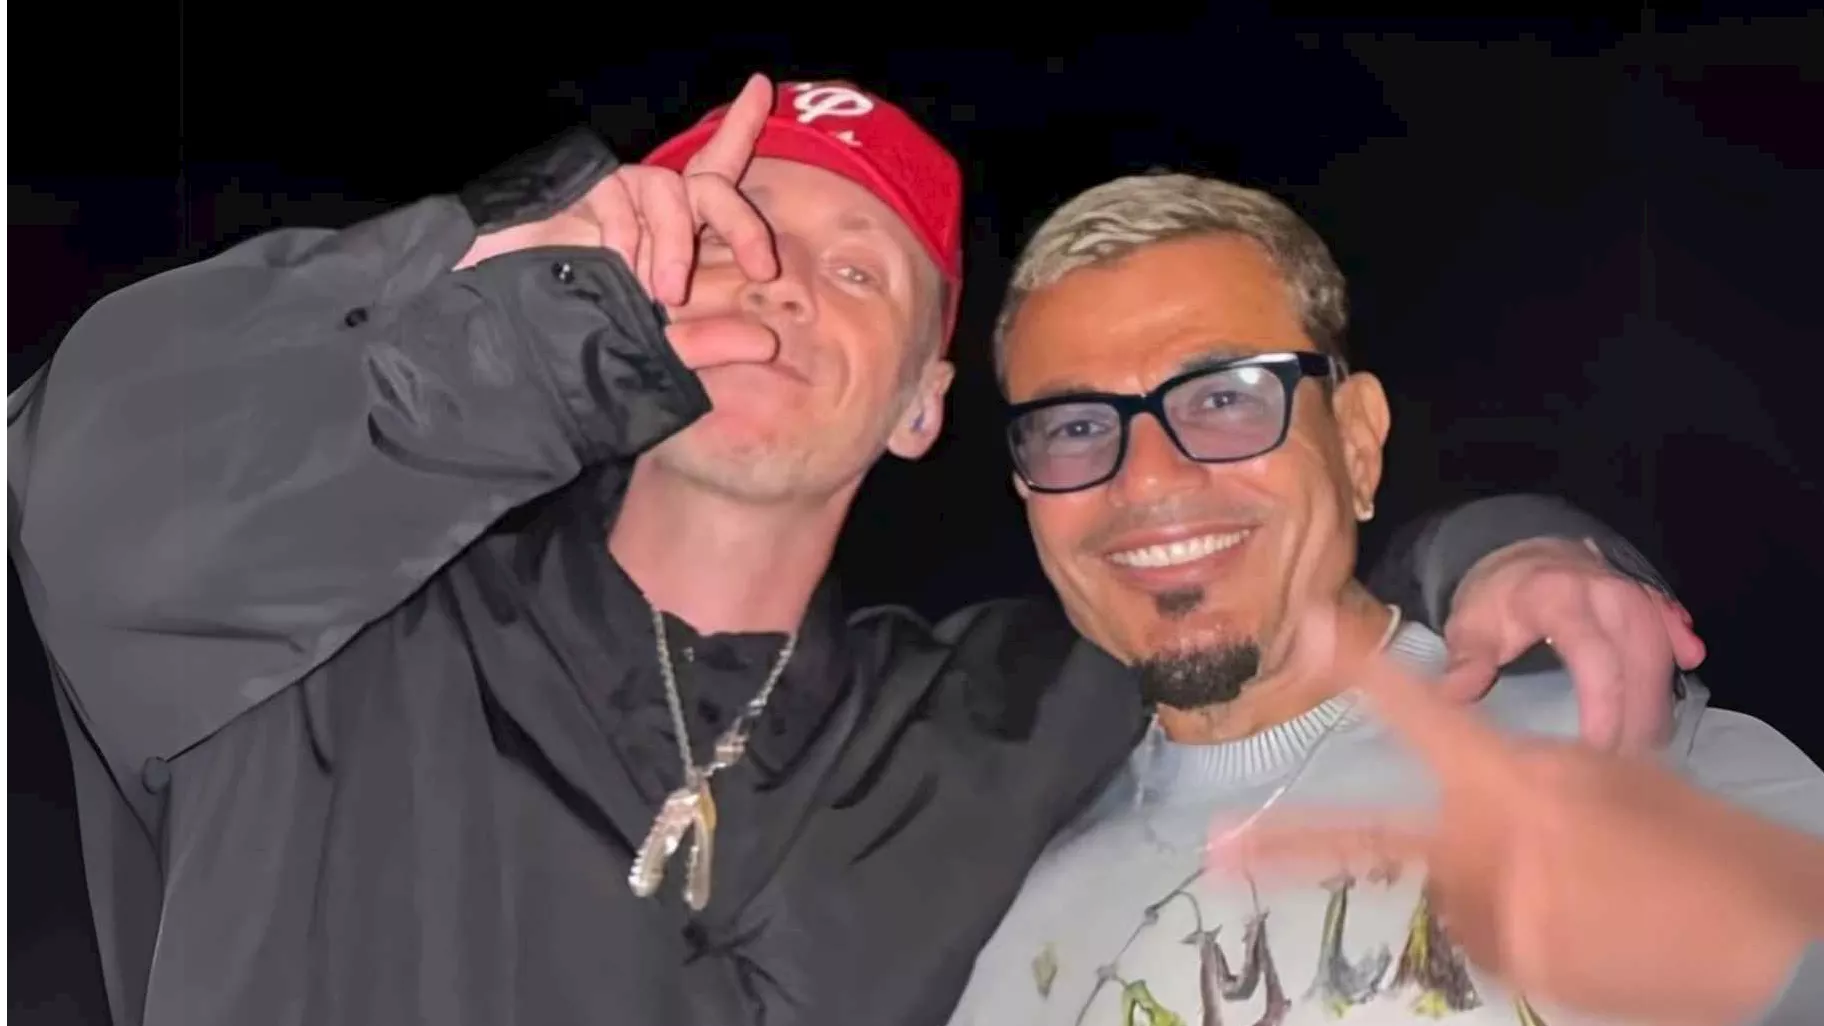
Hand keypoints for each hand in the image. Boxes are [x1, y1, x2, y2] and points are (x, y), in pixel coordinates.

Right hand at [457, 75, 780, 367]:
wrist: (505, 336)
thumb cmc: (582, 338)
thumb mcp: (655, 350)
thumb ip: (708, 345)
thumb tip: (769, 341)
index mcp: (676, 239)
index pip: (717, 182)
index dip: (739, 130)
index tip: (759, 83)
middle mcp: (652, 211)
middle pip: (710, 184)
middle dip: (742, 220)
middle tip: (763, 265)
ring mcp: (616, 199)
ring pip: (670, 191)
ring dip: (675, 243)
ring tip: (665, 293)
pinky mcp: (578, 192)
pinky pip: (618, 195)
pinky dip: (625, 234)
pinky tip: (615, 267)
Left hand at [1210, 612, 1821, 1025]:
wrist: (1768, 941)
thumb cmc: (1698, 841)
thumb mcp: (1610, 776)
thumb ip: (1522, 780)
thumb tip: (1471, 800)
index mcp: (1521, 778)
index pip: (1426, 713)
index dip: (1361, 672)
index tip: (1306, 628)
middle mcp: (1492, 847)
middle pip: (1371, 842)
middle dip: (1288, 847)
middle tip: (1218, 852)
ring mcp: (1498, 918)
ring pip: (1441, 893)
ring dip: (1469, 885)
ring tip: (1563, 885)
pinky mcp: (1516, 972)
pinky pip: (1481, 938)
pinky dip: (1507, 925)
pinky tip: (1574, 922)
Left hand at [1441, 536, 1705, 750]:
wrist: (1518, 554)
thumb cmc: (1494, 600)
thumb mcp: (1470, 625)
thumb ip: (1467, 661)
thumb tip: (1453, 698)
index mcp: (1558, 599)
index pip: (1596, 657)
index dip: (1605, 707)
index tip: (1600, 750)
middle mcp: (1604, 591)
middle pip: (1640, 657)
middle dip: (1640, 714)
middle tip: (1629, 764)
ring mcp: (1631, 590)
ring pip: (1661, 646)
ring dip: (1659, 698)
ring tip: (1651, 745)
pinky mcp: (1646, 594)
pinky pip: (1671, 622)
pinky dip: (1680, 648)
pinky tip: (1689, 670)